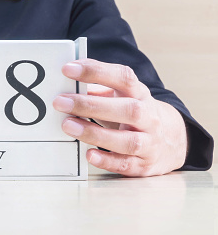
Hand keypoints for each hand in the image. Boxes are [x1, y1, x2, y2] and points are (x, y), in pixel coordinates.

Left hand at [53, 59, 186, 176]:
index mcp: (140, 94)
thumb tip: (68, 85)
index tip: (67, 69)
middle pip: (127, 109)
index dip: (96, 71)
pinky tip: (89, 154)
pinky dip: (107, 161)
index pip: (123, 77)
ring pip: (128, 140)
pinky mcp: (144, 165)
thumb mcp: (122, 96)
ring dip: (95, 133)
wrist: (173, 141)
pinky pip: (126, 164)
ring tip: (68, 126)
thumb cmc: (136, 114)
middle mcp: (148, 117)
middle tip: (60, 102)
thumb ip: (98, 89)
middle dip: (91, 105)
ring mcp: (150, 142)